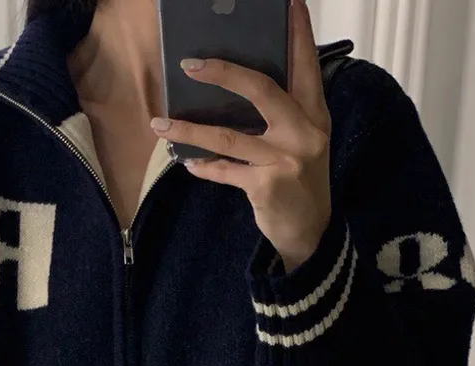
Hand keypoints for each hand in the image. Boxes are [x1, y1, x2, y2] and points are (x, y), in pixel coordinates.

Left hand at [151, 0, 331, 271]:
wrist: (310, 233)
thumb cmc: (299, 180)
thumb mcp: (302, 141)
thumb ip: (282, 113)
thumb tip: (236, 84)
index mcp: (314, 114)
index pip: (305, 64)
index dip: (297, 31)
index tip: (288, 0)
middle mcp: (304, 132)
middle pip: (261, 90)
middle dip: (224, 73)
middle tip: (189, 63)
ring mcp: (285, 160)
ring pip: (230, 136)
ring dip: (190, 130)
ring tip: (160, 124)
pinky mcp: (267, 186)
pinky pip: (225, 171)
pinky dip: (203, 167)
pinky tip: (185, 162)